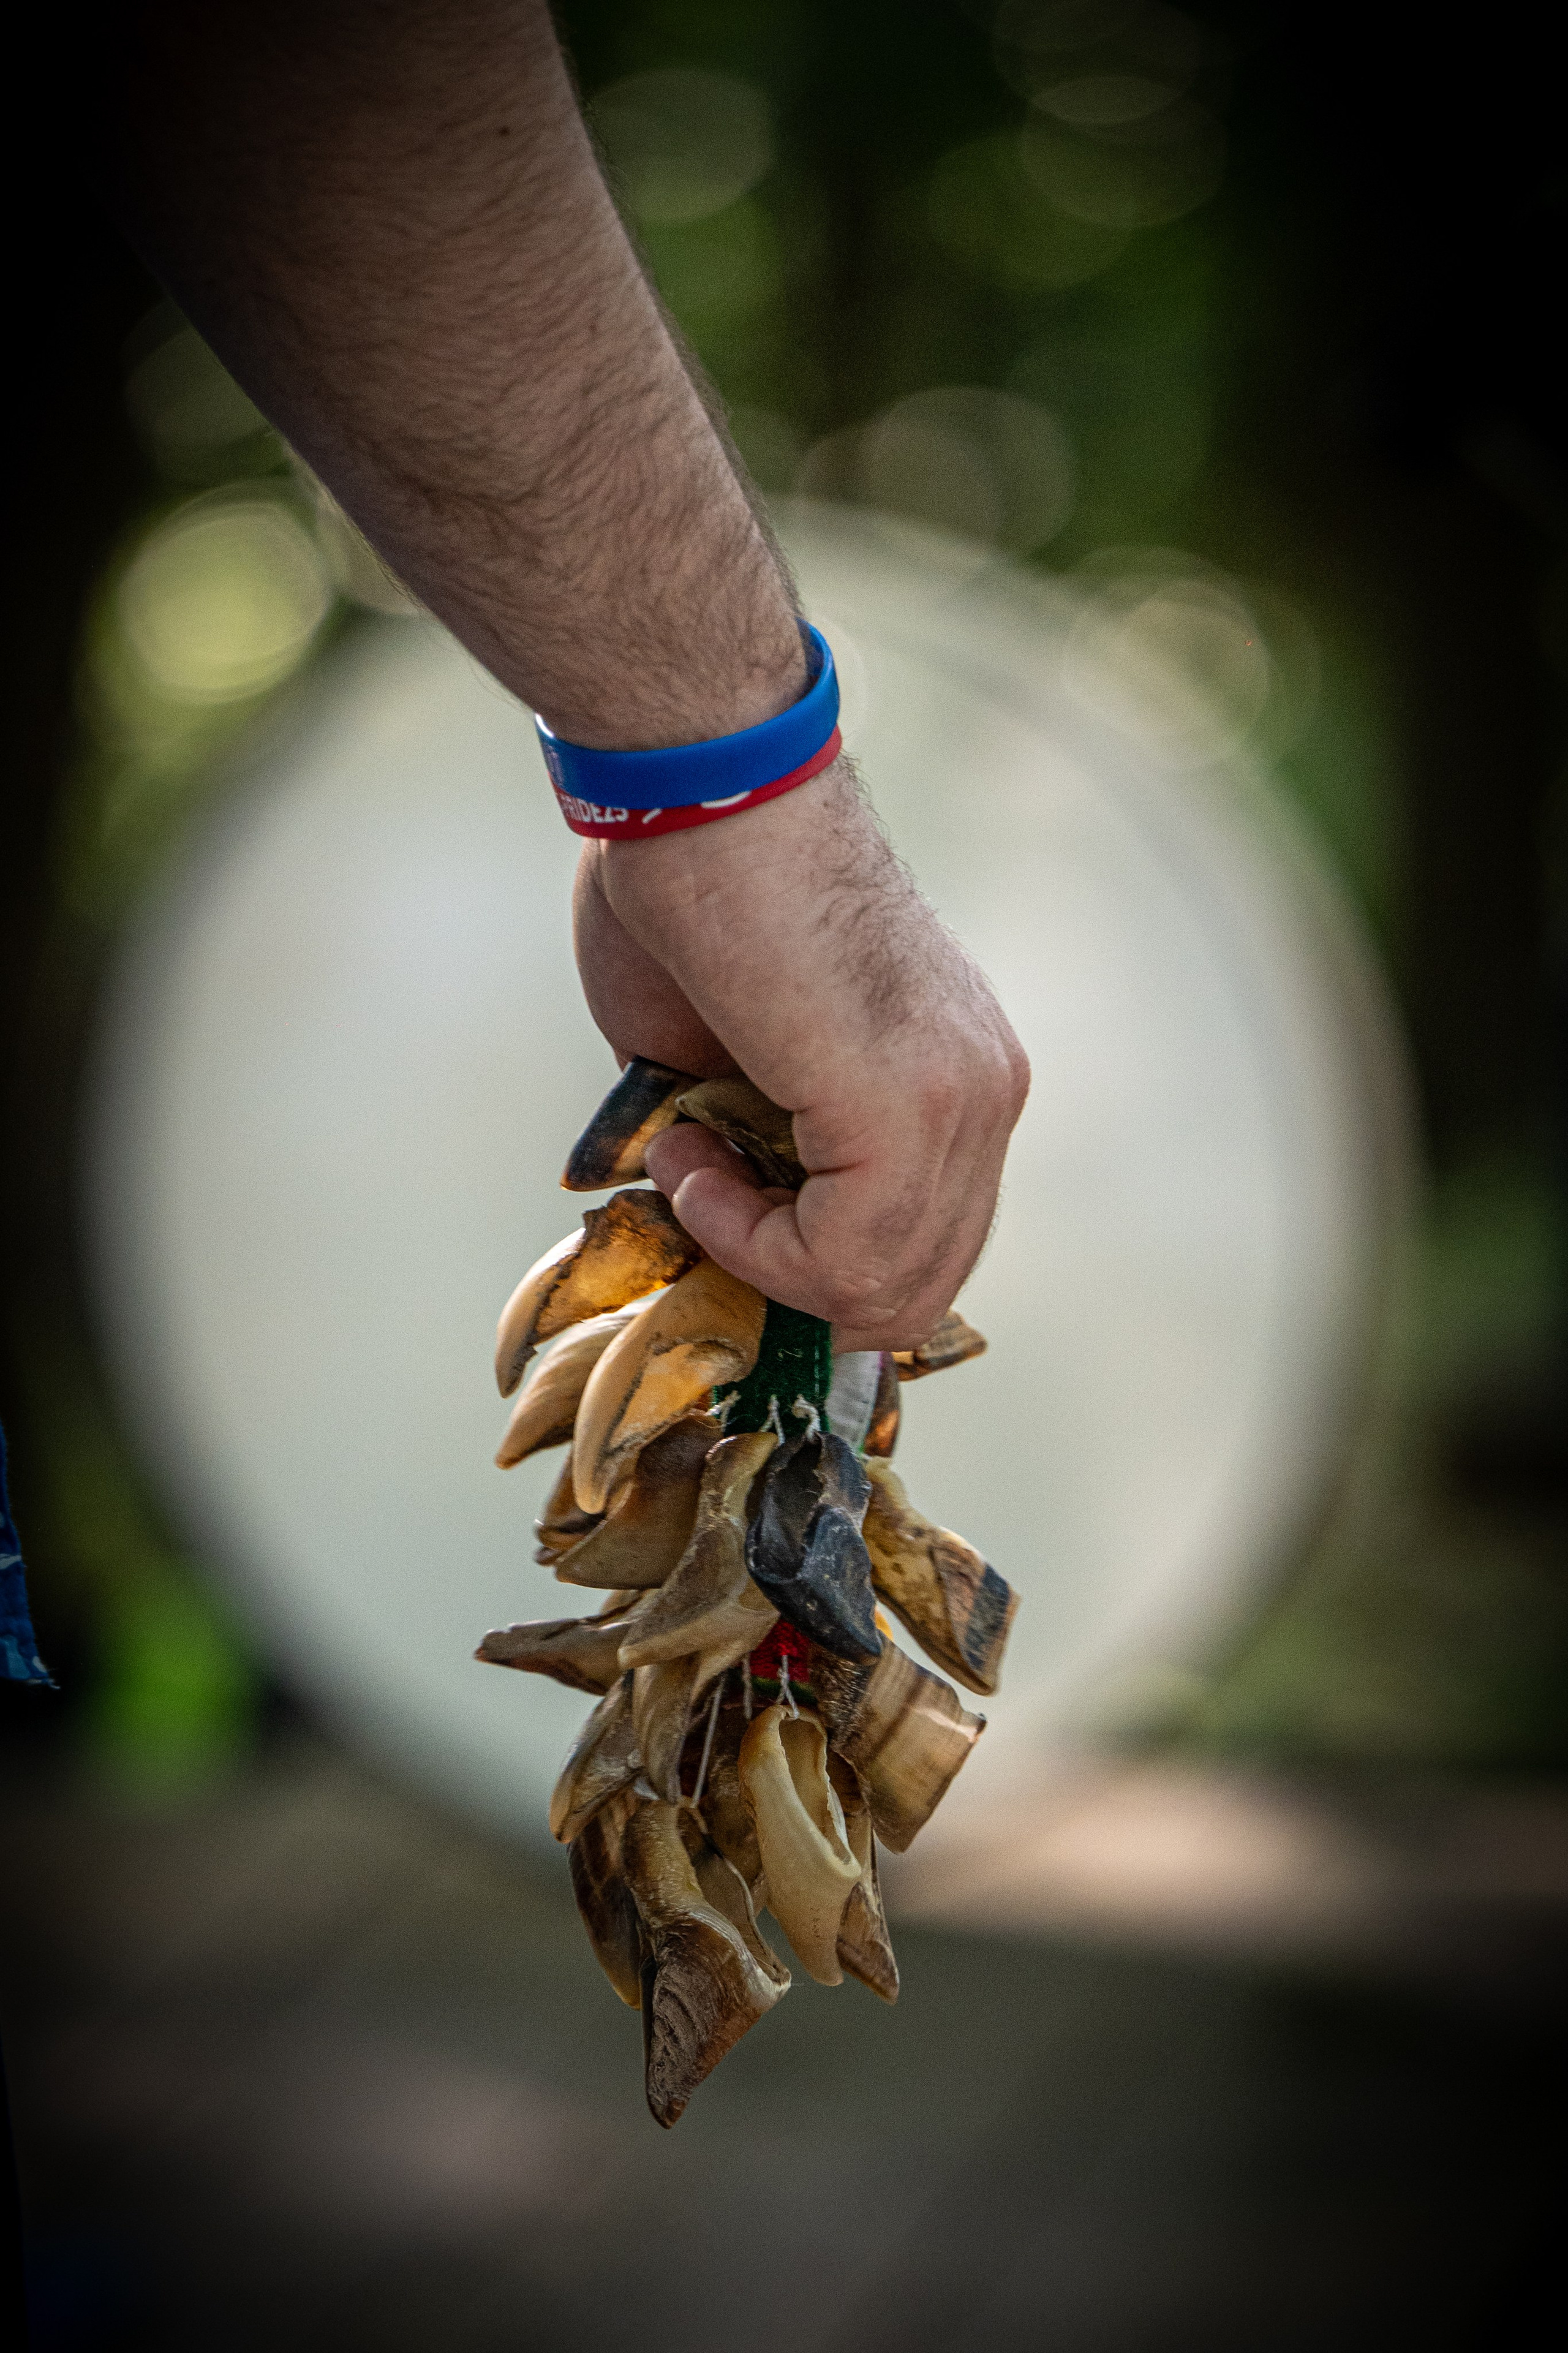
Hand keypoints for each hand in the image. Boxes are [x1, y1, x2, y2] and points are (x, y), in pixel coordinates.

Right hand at [572, 759, 1029, 1351]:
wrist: (695, 789)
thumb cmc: (692, 887)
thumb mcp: (729, 1052)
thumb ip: (754, 1139)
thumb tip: (719, 1208)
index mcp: (958, 1074)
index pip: (922, 1240)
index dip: (807, 1256)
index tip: (707, 1175)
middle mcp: (984, 1092)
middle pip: (916, 1284)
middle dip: (787, 1274)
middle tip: (698, 1188)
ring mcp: (962, 1102)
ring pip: (882, 1288)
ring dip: (754, 1253)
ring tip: (687, 1156)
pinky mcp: (908, 1109)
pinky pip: (841, 1259)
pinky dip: (744, 1237)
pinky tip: (693, 1155)